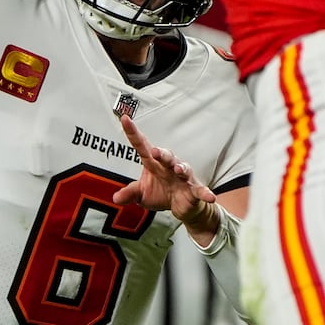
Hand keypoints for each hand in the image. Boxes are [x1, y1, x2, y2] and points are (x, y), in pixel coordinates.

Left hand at [111, 113, 215, 227]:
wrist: (181, 206)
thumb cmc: (161, 193)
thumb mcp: (142, 194)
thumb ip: (130, 193)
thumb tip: (115, 198)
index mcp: (153, 164)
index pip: (142, 146)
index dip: (133, 133)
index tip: (124, 119)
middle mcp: (169, 166)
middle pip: (165, 156)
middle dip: (162, 153)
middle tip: (155, 152)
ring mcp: (183, 177)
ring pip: (183, 168)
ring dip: (181, 168)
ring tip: (178, 170)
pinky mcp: (194, 189)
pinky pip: (200, 190)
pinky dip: (205, 192)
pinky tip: (210, 196)